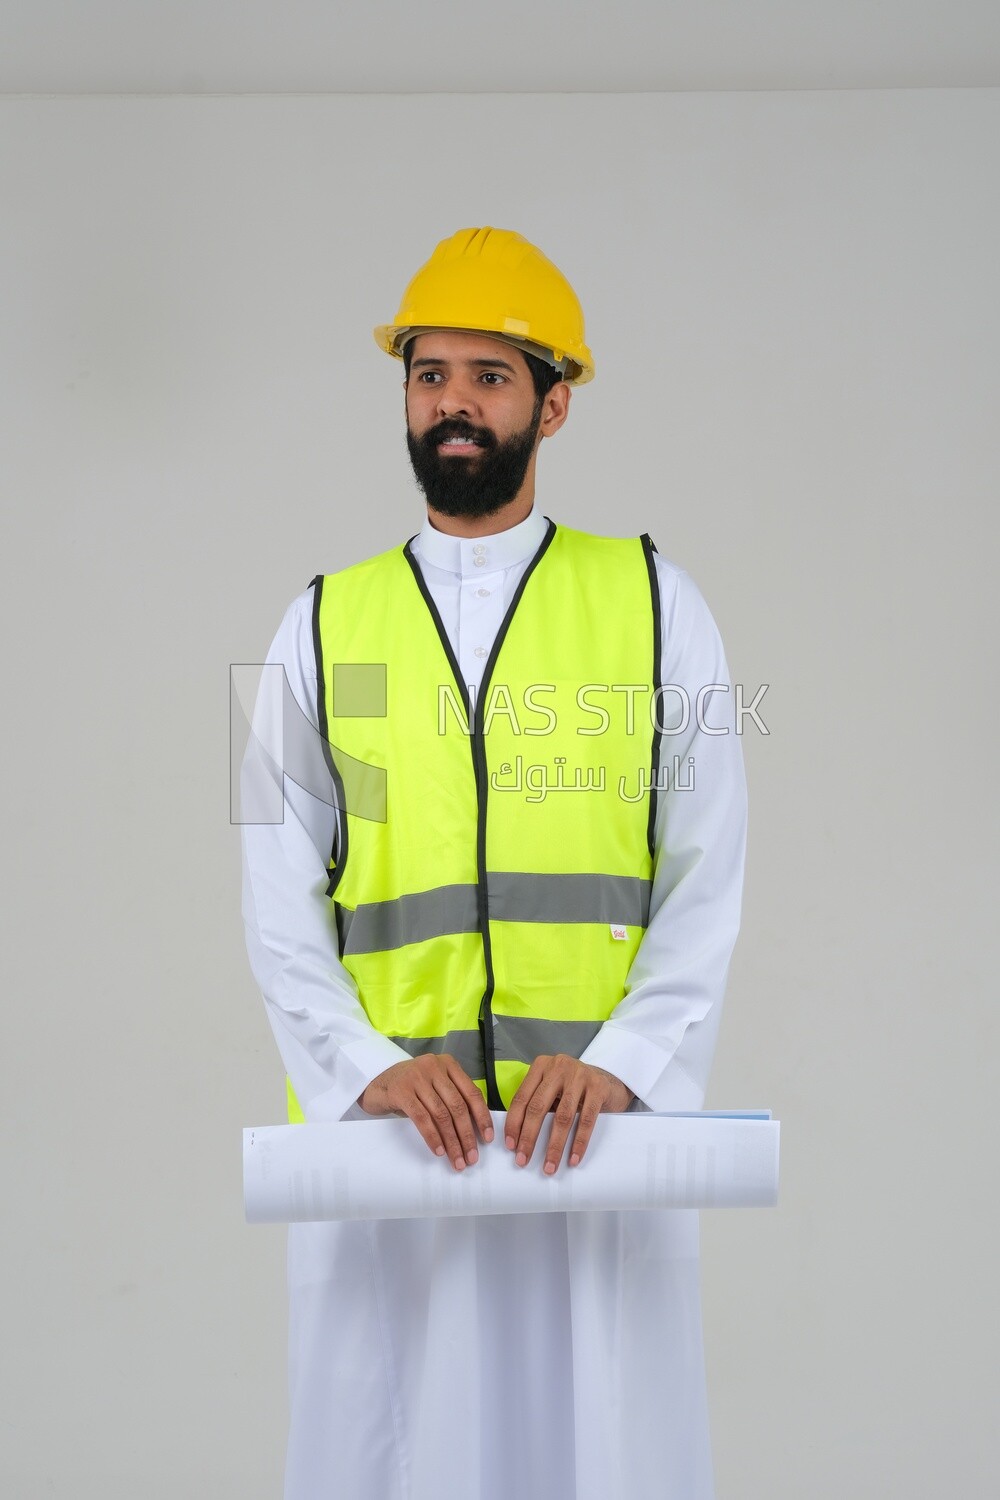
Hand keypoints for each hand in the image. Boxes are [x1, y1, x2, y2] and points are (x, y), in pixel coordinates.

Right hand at [358, 1054, 494, 1171]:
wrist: (375, 1082)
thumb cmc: (410, 1088)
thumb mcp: (434, 1085)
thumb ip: (452, 1097)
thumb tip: (475, 1130)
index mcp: (448, 1064)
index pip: (472, 1093)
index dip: (482, 1117)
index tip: (487, 1139)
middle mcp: (434, 1067)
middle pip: (458, 1106)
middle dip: (467, 1135)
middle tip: (471, 1158)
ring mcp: (417, 1077)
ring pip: (442, 1115)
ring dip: (451, 1141)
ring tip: (456, 1159)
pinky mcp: (401, 1090)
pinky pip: (422, 1118)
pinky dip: (432, 1137)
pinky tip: (438, 1150)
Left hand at [504, 1055, 633, 1174]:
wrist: (608, 1081)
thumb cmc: (573, 1089)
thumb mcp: (552, 1088)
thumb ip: (537, 1103)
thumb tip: (518, 1138)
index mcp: (540, 1066)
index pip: (521, 1098)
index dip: (513, 1124)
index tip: (510, 1146)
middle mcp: (558, 1067)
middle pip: (538, 1107)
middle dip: (529, 1137)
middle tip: (523, 1160)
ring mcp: (579, 1075)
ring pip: (562, 1117)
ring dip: (554, 1146)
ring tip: (550, 1166)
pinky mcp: (598, 1087)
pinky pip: (586, 1120)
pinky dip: (579, 1142)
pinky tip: (573, 1158)